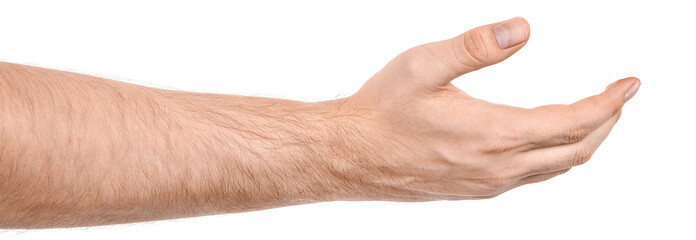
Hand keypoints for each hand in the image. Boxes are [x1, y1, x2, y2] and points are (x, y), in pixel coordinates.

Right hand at [332, 17, 639, 200]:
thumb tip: (522, 29)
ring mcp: (488, 184)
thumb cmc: (383, 110)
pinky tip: (545, 143)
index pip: (573, 121)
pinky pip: (531, 178)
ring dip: (583, 142)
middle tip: (617, 99)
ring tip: (592, 118)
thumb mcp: (424, 65)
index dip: (608, 102)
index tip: (629, 84)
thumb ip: (476, 46)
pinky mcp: (475, 190)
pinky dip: (554, 158)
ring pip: (555, 168)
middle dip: (605, 123)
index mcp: (494, 134)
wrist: (351, 155)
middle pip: (576, 150)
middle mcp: (498, 167)